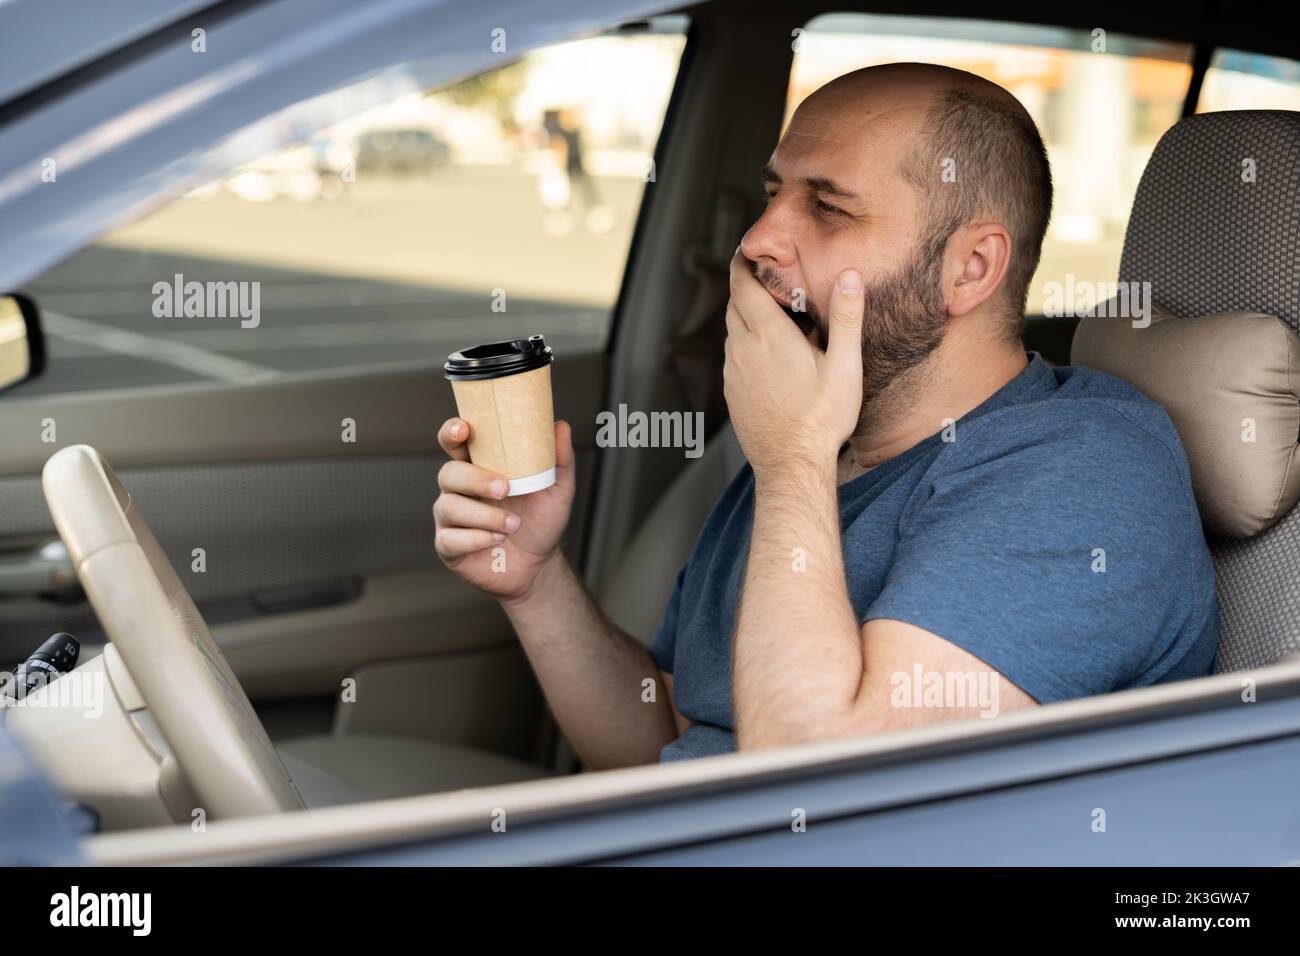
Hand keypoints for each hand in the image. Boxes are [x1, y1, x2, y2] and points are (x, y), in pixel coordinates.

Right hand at [433, 418, 575, 601]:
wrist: (538, 565)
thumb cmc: (541, 521)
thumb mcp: (557, 489)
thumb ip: (559, 459)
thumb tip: (560, 426)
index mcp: (479, 467)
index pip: (455, 442)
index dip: (452, 432)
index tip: (464, 428)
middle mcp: (459, 489)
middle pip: (449, 473)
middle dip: (475, 479)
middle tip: (505, 488)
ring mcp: (450, 518)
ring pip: (449, 507)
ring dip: (484, 516)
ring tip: (513, 525)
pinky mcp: (448, 546)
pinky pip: (450, 539)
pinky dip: (476, 539)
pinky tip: (497, 539)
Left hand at [723, 250, 864, 475]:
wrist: (791, 465)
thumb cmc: (822, 418)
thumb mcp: (844, 366)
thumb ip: (846, 318)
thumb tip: (850, 275)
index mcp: (768, 335)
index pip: (742, 284)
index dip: (742, 263)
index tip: (748, 250)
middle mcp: (742, 349)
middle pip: (735, 304)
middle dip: (748, 287)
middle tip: (770, 279)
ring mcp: (733, 372)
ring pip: (733, 331)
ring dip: (749, 317)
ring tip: (777, 318)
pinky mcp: (731, 392)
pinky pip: (734, 357)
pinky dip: (747, 345)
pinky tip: (772, 356)